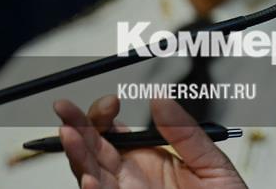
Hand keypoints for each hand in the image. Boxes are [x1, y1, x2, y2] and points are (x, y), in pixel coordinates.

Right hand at [54, 95, 247, 188]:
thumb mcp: (210, 162)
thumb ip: (184, 132)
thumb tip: (160, 97)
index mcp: (147, 159)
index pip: (114, 132)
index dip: (104, 115)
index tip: (111, 101)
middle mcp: (129, 178)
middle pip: (93, 150)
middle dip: (77, 127)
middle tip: (65, 108)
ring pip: (90, 174)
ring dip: (77, 155)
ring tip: (68, 134)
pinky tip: (92, 178)